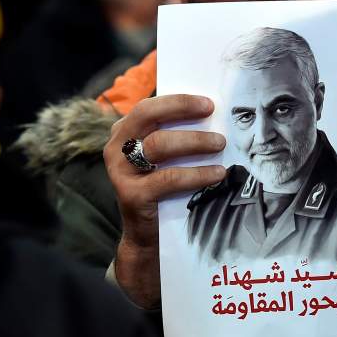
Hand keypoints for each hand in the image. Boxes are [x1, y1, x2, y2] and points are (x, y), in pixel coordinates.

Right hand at [103, 94, 226, 307]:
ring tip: (220, 143)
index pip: (149, 106)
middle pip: (147, 117)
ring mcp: (120, 172)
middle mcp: (116, 148)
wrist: (147, 235)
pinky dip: (196, 174)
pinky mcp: (131, 195)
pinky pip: (168, 178)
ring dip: (193, 141)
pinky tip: (217, 174)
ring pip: (158, 144)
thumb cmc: (162, 188)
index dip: (178, 101)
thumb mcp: (164, 157)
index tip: (208, 103)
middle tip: (213, 113)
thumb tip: (213, 114)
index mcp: (123, 132)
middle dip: (182, 110)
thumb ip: (175, 134)